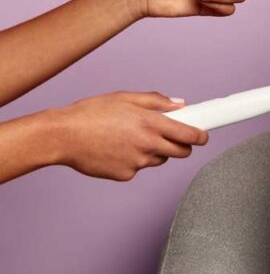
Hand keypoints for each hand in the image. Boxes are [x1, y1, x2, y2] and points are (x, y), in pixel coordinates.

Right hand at [49, 91, 208, 180]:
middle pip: (181, 152)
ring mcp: (137, 162)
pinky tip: (115, 149)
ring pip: (158, 159)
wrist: (61, 136)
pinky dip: (133, 160)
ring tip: (130, 138)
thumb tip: (181, 104)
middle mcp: (148, 145)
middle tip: (171, 137)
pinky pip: (138, 168)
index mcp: (151, 123)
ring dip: (154, 151)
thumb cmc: (90, 113)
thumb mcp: (124, 98)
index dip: (201, 136)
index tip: (204, 135)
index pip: (190, 135)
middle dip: (182, 146)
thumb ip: (156, 101)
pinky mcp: (125, 175)